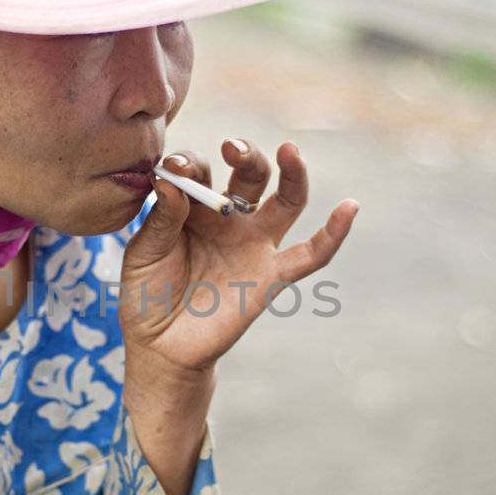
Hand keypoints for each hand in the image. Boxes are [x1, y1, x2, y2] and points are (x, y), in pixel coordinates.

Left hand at [119, 137, 358, 376]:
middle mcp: (230, 219)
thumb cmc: (147, 294)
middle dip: (245, 154)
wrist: (160, 346)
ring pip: (287, 200)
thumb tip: (171, 180)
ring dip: (292, 173)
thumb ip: (162, 217)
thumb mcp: (144, 252)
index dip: (189, 164)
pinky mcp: (271, 275)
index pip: (200, 170)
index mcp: (195, 206)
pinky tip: (350, 207)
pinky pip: (311, 254)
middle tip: (231, 147)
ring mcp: (254, 245)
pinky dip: (334, 233)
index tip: (173, 169)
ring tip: (289, 151)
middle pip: (250, 174)